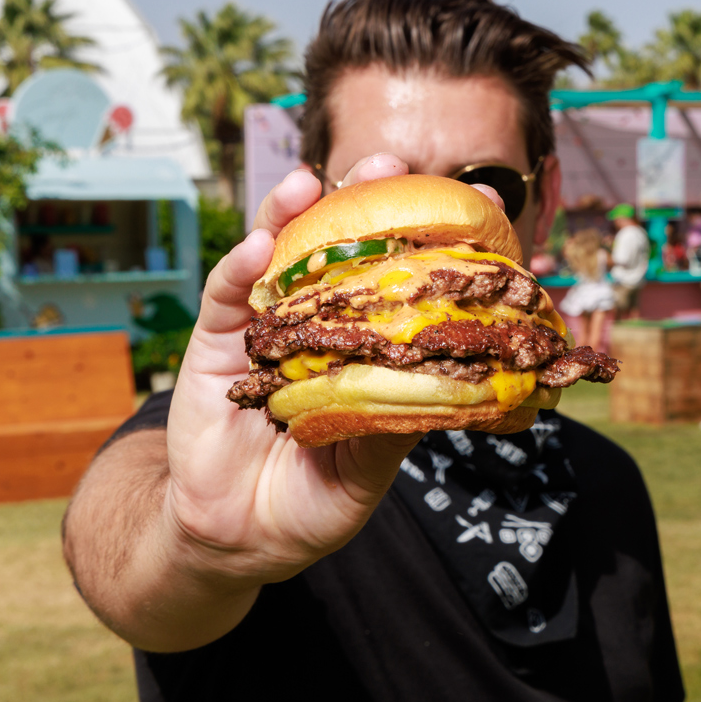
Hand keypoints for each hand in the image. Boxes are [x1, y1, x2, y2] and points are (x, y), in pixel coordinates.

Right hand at [164, 154, 506, 594]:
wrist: (236, 536)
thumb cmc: (311, 501)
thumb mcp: (368, 468)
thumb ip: (396, 422)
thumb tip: (458, 383)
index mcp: (365, 346)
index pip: (404, 279)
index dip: (436, 238)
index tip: (481, 202)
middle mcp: (320, 323)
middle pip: (342, 248)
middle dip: (364, 200)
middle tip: (390, 165)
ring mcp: (269, 326)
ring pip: (281, 255)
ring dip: (294, 213)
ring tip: (313, 183)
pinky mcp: (218, 341)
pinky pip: (228, 295)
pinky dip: (242, 266)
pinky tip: (261, 247)